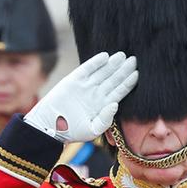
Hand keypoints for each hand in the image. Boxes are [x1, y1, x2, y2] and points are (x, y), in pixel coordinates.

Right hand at [23, 51, 138, 142]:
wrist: (50, 126)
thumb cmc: (71, 132)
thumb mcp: (92, 130)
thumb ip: (105, 120)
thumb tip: (115, 104)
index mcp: (103, 104)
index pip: (119, 91)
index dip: (128, 82)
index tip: (137, 74)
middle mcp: (96, 93)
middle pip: (113, 79)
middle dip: (123, 69)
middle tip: (133, 59)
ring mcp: (86, 85)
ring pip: (103, 72)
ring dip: (113, 64)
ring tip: (123, 56)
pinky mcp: (74, 80)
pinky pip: (87, 69)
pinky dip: (96, 62)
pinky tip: (105, 56)